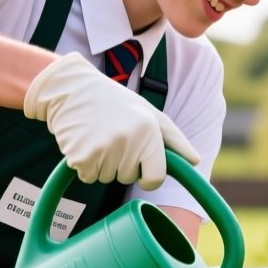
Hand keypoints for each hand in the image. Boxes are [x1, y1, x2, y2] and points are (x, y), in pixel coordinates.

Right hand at [24, 52, 199, 186]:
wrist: (71, 89)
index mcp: (149, 131)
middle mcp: (130, 141)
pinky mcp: (81, 156)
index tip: (141, 168)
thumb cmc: (114, 102)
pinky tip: (83, 141)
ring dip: (102, 164)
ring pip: (107, 178)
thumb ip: (174, 139)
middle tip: (112, 137)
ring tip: (97, 136)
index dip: (149, 178)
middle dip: (121, 164)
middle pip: (128, 178)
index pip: (156, 178)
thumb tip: (195, 161)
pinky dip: (84, 165)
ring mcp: (105, 149)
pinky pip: (88, 177)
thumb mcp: (149, 113)